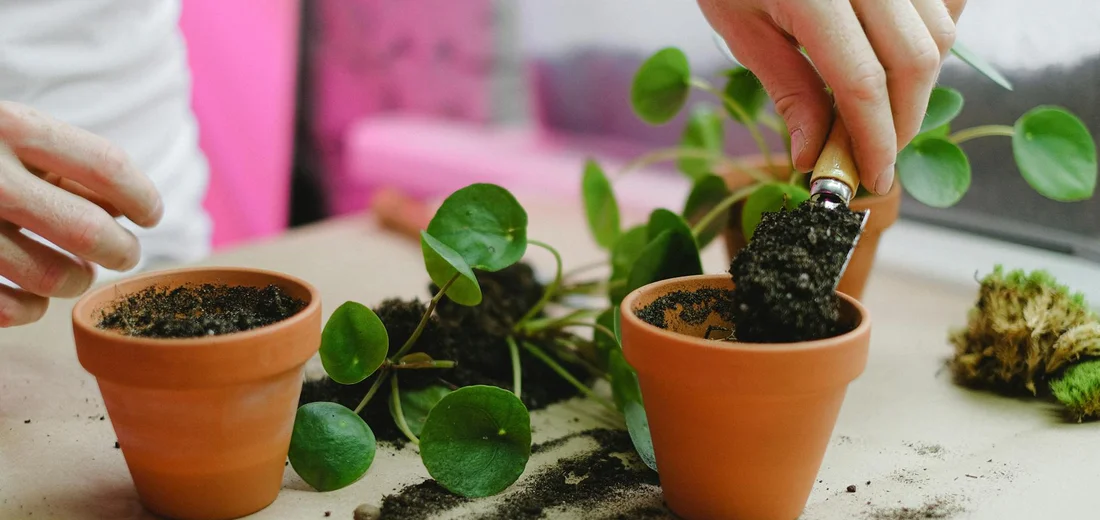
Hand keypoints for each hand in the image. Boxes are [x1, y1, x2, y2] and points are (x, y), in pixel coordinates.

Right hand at [0, 101, 162, 326]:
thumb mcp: (6, 131)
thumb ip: (62, 162)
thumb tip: (125, 209)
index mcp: (8, 126)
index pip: (107, 166)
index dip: (142, 196)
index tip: (150, 215)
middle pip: (90, 230)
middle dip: (121, 249)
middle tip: (124, 253)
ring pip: (57, 277)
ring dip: (77, 279)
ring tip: (74, 271)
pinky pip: (13, 310)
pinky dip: (31, 309)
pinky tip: (29, 296)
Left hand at [698, 0, 965, 194]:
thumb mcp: (743, 29)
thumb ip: (788, 90)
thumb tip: (813, 155)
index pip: (862, 82)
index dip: (874, 139)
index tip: (873, 177)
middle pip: (915, 62)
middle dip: (903, 122)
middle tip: (876, 156)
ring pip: (940, 34)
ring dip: (917, 85)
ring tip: (878, 112)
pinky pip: (945, 4)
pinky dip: (929, 40)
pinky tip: (895, 62)